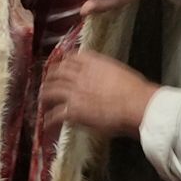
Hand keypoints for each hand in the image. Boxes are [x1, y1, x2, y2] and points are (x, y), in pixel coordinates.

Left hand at [41, 45, 157, 139]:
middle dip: (50, 77)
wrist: (138, 105)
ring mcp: (75, 92)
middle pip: (58, 73)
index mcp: (94, 64)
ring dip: (45, 95)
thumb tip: (104, 77)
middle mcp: (80, 75)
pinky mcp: (74, 110)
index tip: (61, 64)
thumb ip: (106, 72)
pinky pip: (56, 114)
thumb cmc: (137, 91)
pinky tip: (48, 122)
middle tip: (47, 81)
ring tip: (42, 99)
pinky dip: (50, 119)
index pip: (72, 58)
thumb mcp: (120, 73)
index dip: (63, 61)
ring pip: (52, 91)